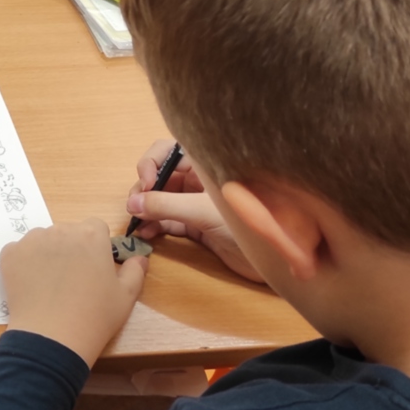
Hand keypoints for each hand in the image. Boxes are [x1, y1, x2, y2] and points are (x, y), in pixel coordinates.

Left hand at [2, 218, 147, 366]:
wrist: (52, 336)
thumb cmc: (95, 316)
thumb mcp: (127, 296)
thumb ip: (135, 270)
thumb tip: (139, 257)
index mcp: (92, 235)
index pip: (96, 227)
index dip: (96, 246)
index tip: (94, 267)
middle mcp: (61, 230)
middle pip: (68, 232)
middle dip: (71, 249)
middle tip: (73, 279)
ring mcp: (32, 240)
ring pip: (42, 240)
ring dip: (47, 253)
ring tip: (51, 284)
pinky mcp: (10, 254)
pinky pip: (19, 251)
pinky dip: (24, 263)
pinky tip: (32, 285)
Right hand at [127, 140, 263, 282]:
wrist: (277, 258)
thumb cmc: (249, 223)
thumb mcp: (203, 211)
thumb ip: (166, 206)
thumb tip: (132, 204)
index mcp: (206, 165)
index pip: (168, 151)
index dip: (151, 163)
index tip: (146, 184)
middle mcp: (199, 180)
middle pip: (160, 177)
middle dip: (144, 190)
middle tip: (134, 207)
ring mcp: (197, 203)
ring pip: (161, 200)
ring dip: (146, 209)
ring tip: (136, 223)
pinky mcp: (197, 226)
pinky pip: (167, 221)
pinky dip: (155, 226)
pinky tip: (146, 234)